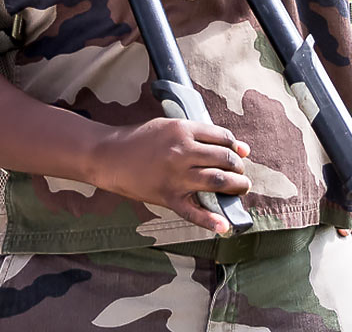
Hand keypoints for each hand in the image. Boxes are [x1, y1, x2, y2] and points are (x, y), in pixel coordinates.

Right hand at [90, 118, 252, 233]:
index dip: (236, 148)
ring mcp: (176, 176)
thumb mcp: (170, 126)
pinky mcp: (168, 197)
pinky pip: (194, 212)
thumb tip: (239, 147)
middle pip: (224, 160)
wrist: (110, 156)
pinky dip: (211, 221)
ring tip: (240, 188)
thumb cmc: (141, 138)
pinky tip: (225, 226)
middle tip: (240, 173)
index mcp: (183, 130)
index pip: (223, 138)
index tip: (240, 155)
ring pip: (217, 181)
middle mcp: (182, 152)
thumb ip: (201, 134)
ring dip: (236, 186)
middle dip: (239, 168)